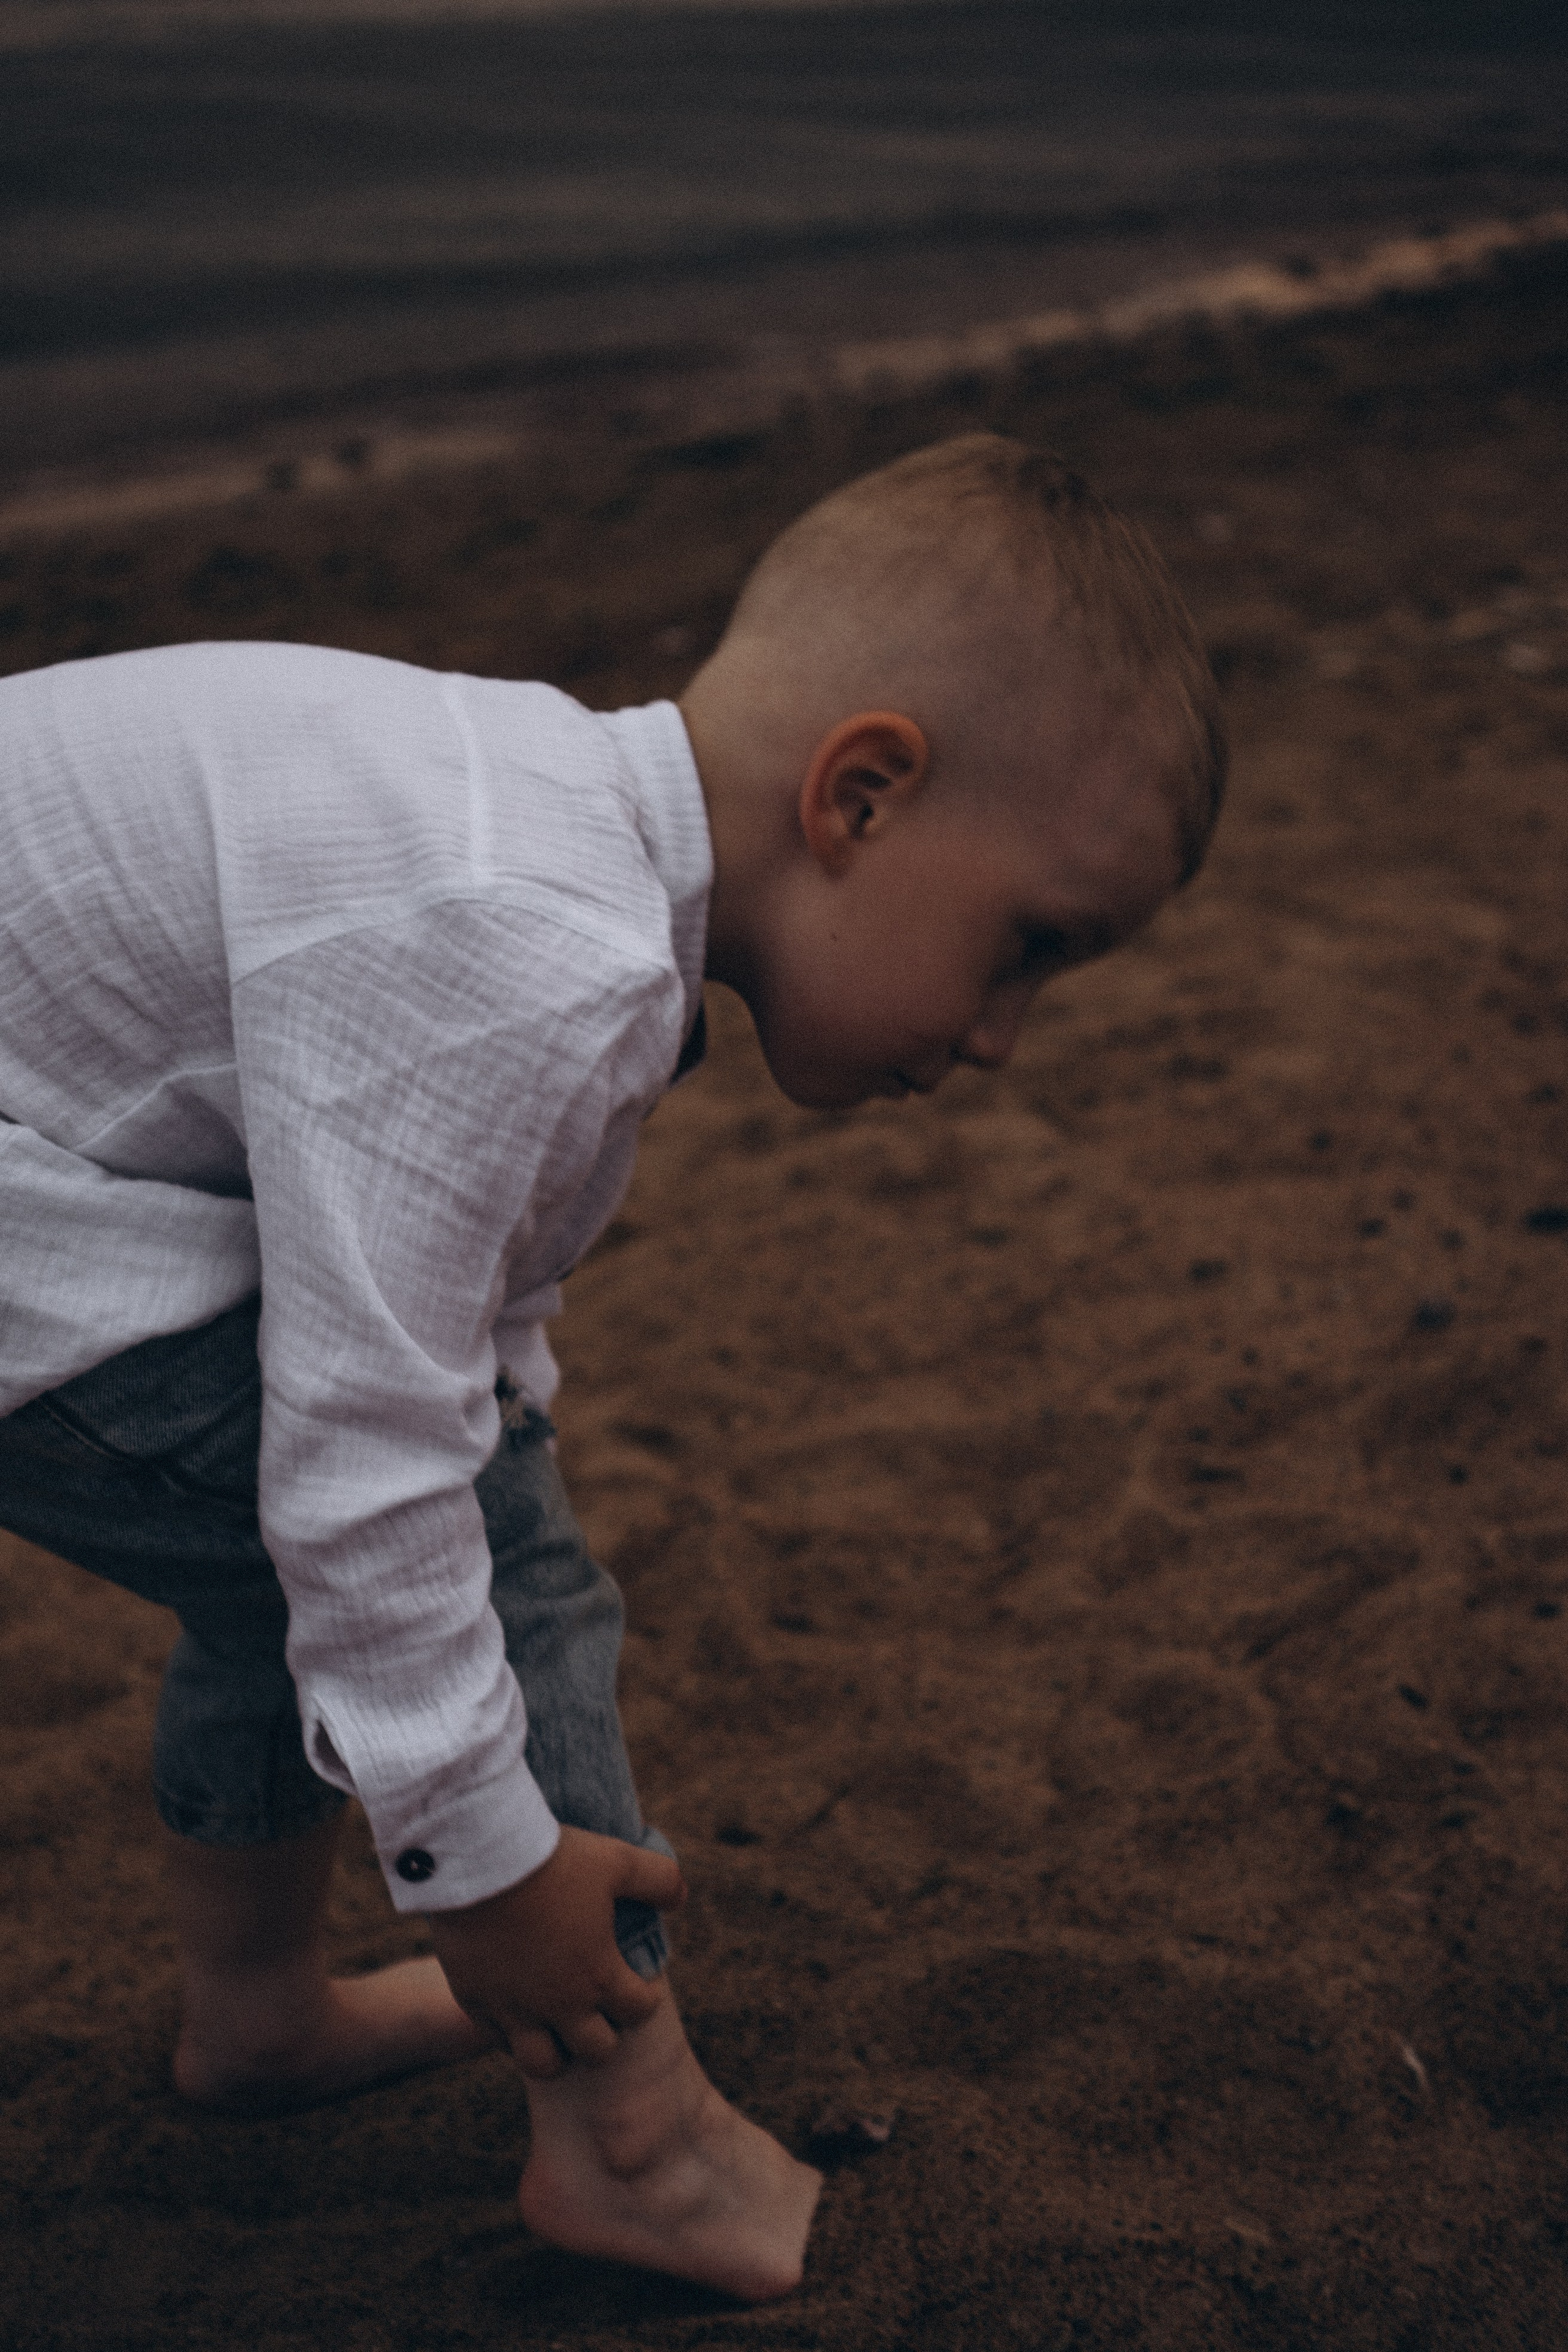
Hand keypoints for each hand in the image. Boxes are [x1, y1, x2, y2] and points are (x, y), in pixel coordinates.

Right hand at [426, 1826, 685, 2077]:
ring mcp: (514, 2009)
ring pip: (542, 2064)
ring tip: (557, 2024)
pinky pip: (496, 2039)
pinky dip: (510, 2032)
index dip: (645, 2001)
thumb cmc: (555, 1860)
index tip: (639, 1988)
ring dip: (556, 2051)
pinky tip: (516, 2008)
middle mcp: (559, 2004)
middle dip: (605, 2035)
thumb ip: (658, 1880)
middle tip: (599, 2008)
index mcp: (599, 1975)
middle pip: (596, 2052)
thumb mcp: (618, 1860)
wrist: (481, 1858)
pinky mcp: (474, 2000)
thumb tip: (681, 1897)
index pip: (638, 2012)